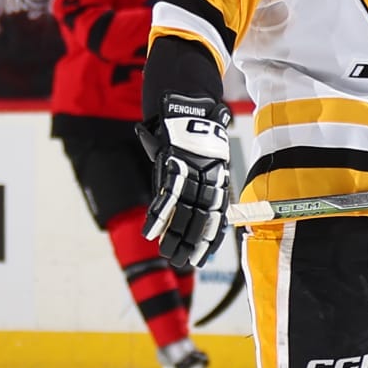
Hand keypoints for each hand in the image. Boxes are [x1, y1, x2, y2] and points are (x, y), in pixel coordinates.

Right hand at [139, 94, 233, 268]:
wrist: (189, 105)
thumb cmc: (193, 132)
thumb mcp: (204, 157)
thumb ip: (199, 181)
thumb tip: (188, 200)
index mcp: (218, 180)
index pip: (215, 217)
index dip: (209, 239)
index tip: (203, 259)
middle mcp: (208, 180)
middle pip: (200, 218)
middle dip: (191, 243)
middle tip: (182, 263)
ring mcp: (192, 174)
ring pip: (185, 212)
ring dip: (175, 236)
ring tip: (168, 255)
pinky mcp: (175, 166)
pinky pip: (167, 196)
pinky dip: (158, 216)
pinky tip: (150, 233)